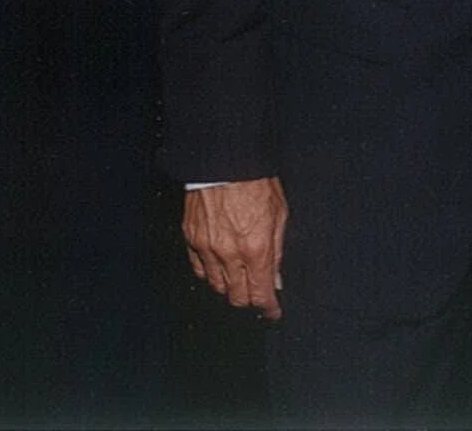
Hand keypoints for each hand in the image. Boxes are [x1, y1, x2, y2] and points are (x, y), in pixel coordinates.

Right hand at [183, 177, 288, 320]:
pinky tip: (220, 266)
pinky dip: (211, 273)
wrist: (225, 159)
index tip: (273, 311)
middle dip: (249, 298)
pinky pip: (199, 269)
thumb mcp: (279, 213)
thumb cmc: (256, 181)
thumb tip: (275, 279)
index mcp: (256, 249)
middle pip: (236, 297)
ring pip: (217, 286)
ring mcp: (207, 248)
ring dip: (230, 287)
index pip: (260, 294)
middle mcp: (229, 254)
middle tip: (257, 292)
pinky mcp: (191, 239)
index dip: (268, 308)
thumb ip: (277, 250)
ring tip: (239, 277)